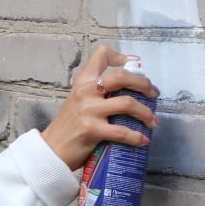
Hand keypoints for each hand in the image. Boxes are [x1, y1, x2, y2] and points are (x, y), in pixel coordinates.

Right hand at [40, 44, 159, 169]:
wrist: (51, 151)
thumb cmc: (68, 128)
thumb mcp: (78, 101)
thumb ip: (95, 94)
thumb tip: (125, 93)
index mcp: (82, 82)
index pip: (101, 54)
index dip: (120, 56)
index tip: (133, 66)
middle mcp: (86, 92)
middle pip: (121, 76)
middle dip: (143, 84)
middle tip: (153, 94)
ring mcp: (89, 110)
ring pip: (127, 103)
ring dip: (145, 113)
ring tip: (153, 121)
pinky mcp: (92, 130)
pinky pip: (122, 131)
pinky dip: (136, 137)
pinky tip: (142, 140)